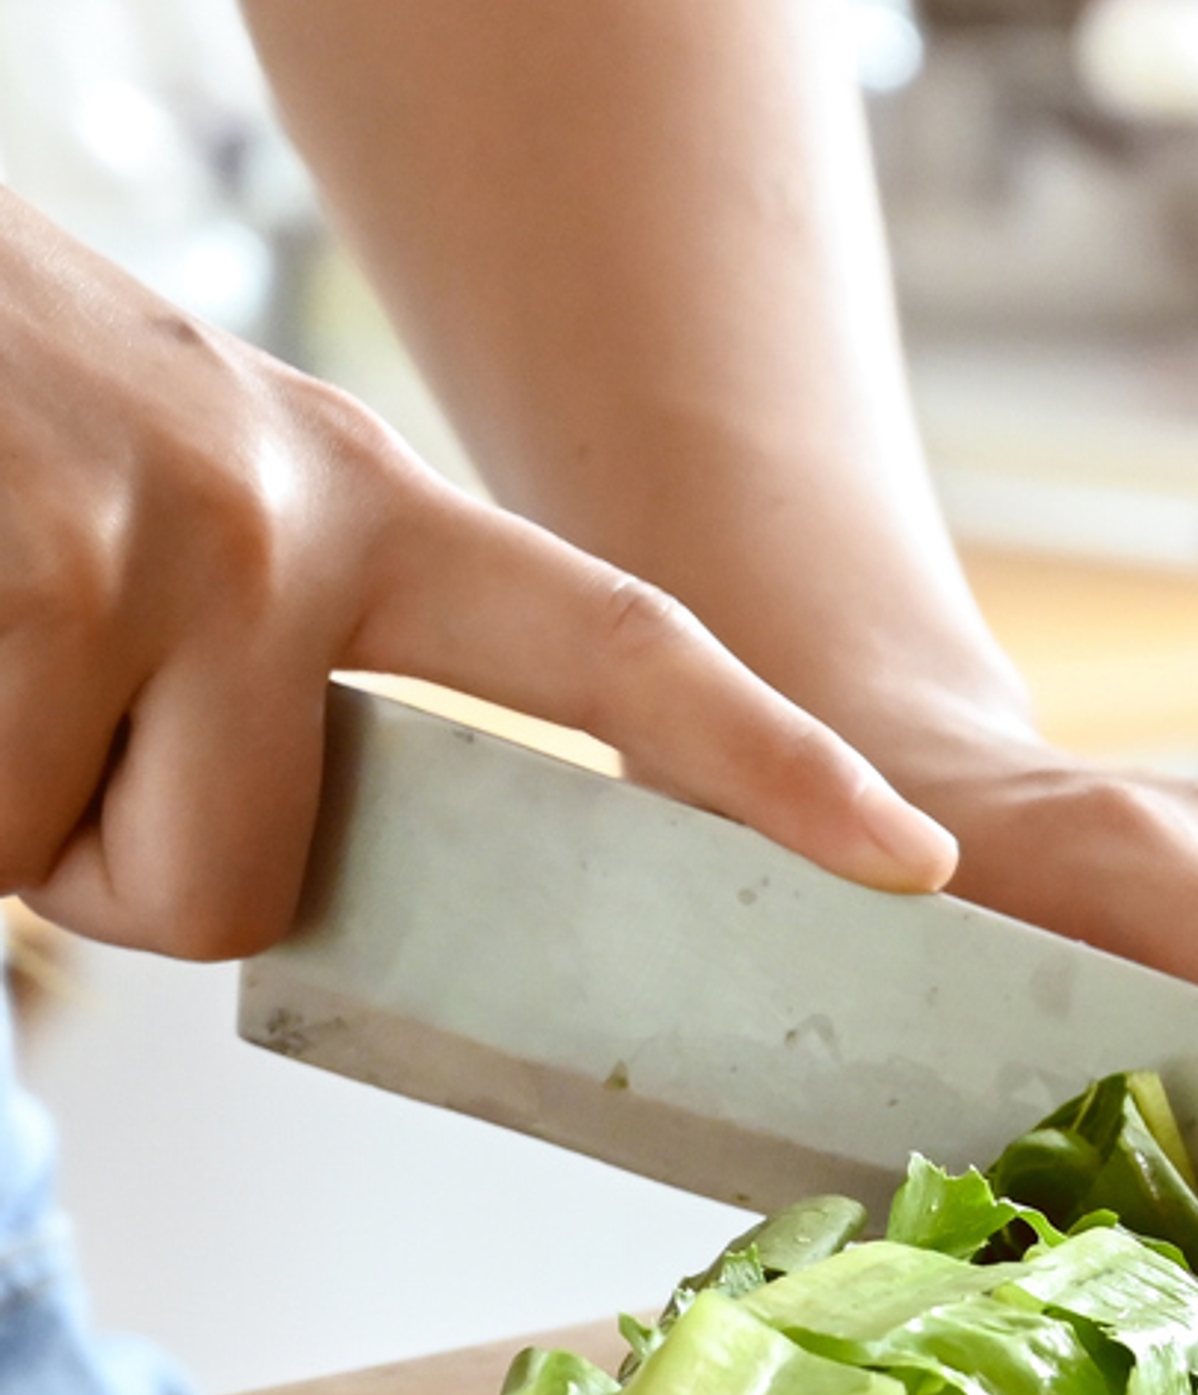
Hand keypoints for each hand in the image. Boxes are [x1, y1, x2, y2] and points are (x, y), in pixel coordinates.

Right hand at [0, 189, 955, 954]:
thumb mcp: (141, 511)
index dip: (765, 765)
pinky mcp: (28, 569)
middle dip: (97, 855)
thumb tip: (264, 870)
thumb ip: (254, 675)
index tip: (911, 865)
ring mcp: (149, 537)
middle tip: (11, 689)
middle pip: (243, 886)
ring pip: (92, 875)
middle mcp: (279, 514)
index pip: (611, 647)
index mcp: (349, 508)